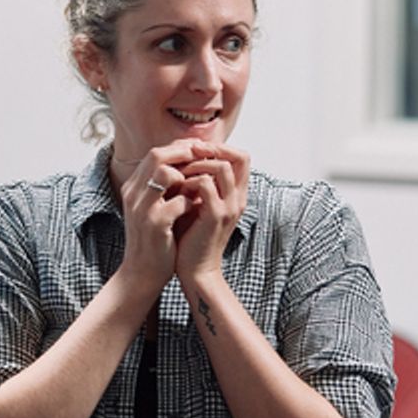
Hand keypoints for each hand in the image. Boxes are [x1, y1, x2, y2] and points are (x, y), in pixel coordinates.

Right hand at [115, 142, 204, 292]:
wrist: (142, 273)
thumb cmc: (153, 240)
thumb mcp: (152, 208)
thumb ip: (163, 188)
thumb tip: (187, 164)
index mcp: (133, 188)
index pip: (154, 153)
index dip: (178, 148)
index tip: (198, 153)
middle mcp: (133, 194)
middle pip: (157, 155)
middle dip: (184, 154)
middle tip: (204, 160)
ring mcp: (142, 208)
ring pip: (165, 173)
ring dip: (187, 176)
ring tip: (197, 186)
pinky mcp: (155, 224)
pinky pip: (178, 201)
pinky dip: (192, 201)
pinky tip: (197, 209)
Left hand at [169, 144, 248, 282]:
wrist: (194, 269)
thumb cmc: (190, 237)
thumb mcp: (196, 204)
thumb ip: (197, 183)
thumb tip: (182, 157)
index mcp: (236, 194)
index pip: (241, 158)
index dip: (221, 147)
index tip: (195, 149)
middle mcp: (238, 198)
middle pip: (241, 157)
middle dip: (213, 148)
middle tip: (189, 151)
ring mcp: (230, 206)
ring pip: (222, 167)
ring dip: (198, 163)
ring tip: (180, 170)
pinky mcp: (216, 216)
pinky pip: (205, 184)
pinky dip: (189, 180)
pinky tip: (176, 187)